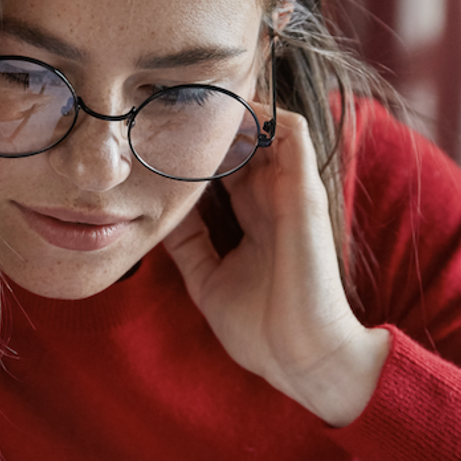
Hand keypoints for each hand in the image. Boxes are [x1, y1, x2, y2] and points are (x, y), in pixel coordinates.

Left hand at [163, 111, 389, 425]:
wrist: (301, 358)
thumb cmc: (261, 329)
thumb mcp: (207, 279)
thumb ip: (188, 244)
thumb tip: (160, 213)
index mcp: (254, 216)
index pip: (226, 163)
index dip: (196, 145)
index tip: (157, 134)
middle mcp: (272, 197)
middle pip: (242, 137)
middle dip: (208, 119)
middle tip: (164, 107)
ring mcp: (289, 191)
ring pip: (266, 124)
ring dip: (232, 109)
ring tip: (189, 101)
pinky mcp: (303, 191)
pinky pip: (291, 132)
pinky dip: (262, 113)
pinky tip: (223, 113)